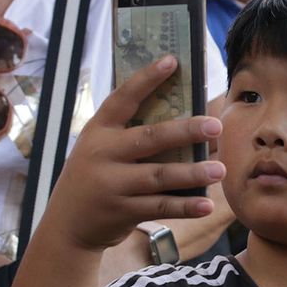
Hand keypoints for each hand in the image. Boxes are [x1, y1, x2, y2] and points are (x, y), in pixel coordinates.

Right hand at [41, 56, 224, 253]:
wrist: (67, 225)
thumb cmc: (96, 177)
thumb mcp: (101, 149)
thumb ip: (131, 134)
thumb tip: (187, 117)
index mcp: (99, 130)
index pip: (123, 98)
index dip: (146, 79)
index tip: (172, 61)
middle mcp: (103, 153)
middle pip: (149, 138)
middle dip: (185, 131)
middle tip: (216, 126)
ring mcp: (111, 184)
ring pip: (159, 176)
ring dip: (192, 173)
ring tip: (220, 169)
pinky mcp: (121, 211)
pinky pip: (159, 207)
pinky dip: (185, 206)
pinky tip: (207, 204)